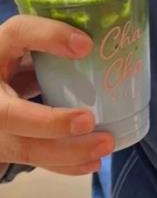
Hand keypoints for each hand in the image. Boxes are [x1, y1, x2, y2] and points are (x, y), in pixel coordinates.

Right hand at [0, 15, 114, 175]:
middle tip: (89, 121)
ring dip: (67, 151)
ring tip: (105, 144)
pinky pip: (33, 160)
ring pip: (24, 146)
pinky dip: (64, 164)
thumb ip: (53, 42)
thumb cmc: (16, 59)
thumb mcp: (29, 43)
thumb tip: (96, 44)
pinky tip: (91, 162)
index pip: (18, 33)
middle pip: (10, 114)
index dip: (48, 37)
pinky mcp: (5, 145)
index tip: (86, 44)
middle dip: (51, 123)